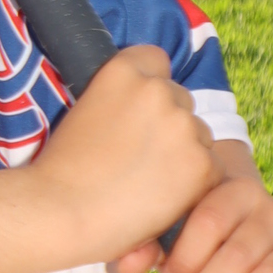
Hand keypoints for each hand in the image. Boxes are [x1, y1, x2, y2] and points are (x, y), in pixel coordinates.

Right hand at [31, 45, 218, 264]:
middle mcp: (159, 91)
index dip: (148, 86)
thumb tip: (139, 115)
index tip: (136, 111)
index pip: (155, 59)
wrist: (63, 213)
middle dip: (168, 124)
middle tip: (140, 157)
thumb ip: (117, 100)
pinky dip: (195, 184)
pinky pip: (212, 168)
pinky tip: (163, 200)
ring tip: (149, 183)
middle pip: (181, 99)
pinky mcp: (204, 164)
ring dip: (184, 153)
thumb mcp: (83, 113)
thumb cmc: (60, 172)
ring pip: (199, 135)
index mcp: (123, 72)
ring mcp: (185, 126)